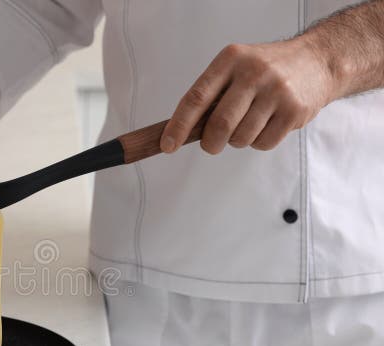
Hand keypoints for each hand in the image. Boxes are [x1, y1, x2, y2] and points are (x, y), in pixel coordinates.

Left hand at [160, 38, 337, 154]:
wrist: (317, 61)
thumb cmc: (266, 69)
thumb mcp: (235, 67)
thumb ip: (211, 94)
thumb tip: (179, 131)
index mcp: (231, 60)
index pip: (196, 98)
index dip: (178, 126)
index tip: (167, 145)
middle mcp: (253, 73)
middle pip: (219, 124)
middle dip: (210, 143)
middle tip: (211, 144)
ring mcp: (276, 91)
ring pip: (241, 138)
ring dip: (237, 141)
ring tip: (246, 125)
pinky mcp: (294, 110)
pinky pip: (263, 143)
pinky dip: (258, 143)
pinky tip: (265, 126)